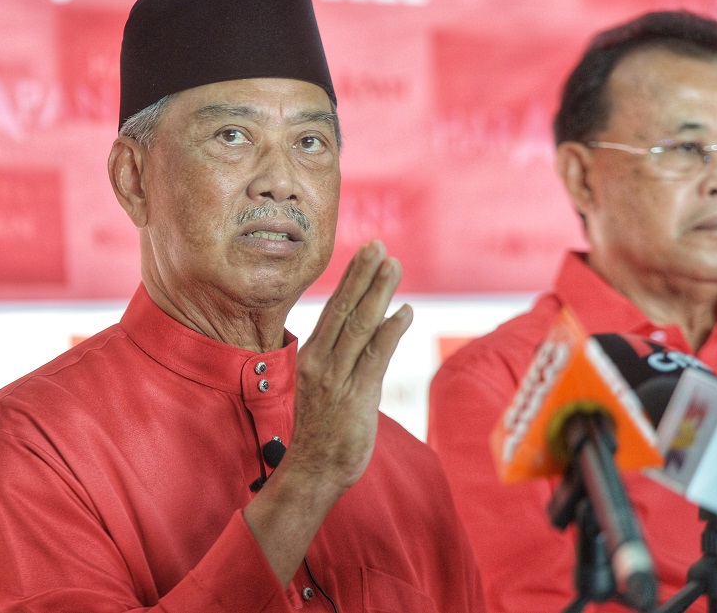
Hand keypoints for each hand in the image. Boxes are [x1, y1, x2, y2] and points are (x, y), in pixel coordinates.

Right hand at [288, 239, 412, 493]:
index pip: (334, 309)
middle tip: (380, 247)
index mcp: (312, 355)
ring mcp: (337, 378)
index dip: (353, 279)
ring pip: (360, 327)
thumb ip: (343, 354)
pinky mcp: (356, 397)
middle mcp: (321, 361)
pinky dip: (390, 332)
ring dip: (379, 294)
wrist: (313, 469)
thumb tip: (375, 325)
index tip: (367, 252)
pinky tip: (404, 312)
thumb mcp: (325, 384)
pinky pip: (375, 357)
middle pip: (345, 310)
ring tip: (393, 266)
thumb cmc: (322, 428)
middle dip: (364, 275)